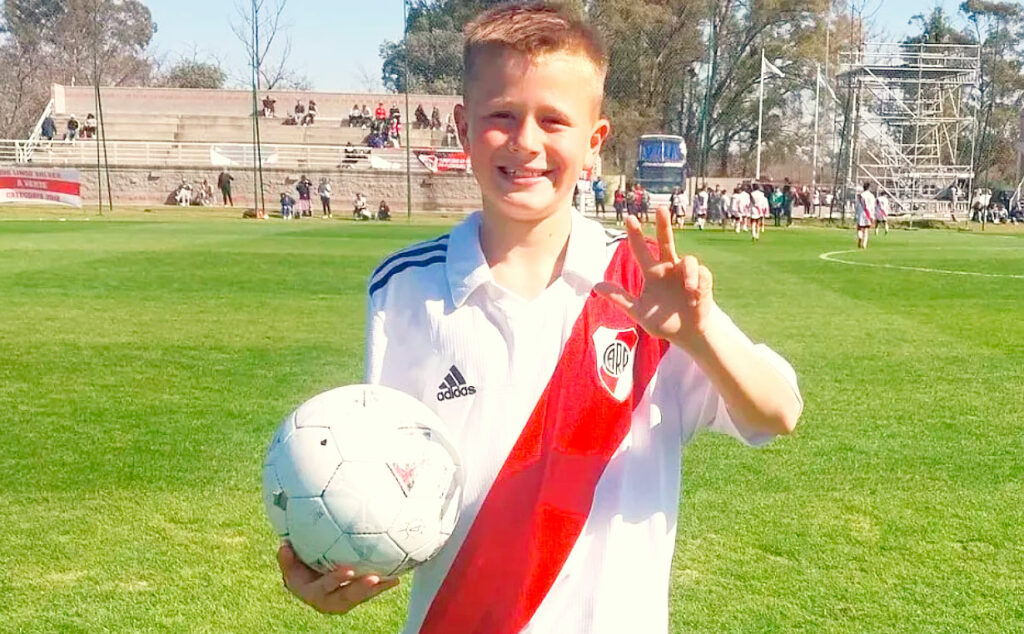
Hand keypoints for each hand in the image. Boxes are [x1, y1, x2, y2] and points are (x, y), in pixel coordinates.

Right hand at [277, 542, 398, 613]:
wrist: (305, 583)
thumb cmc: (297, 568)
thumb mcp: (289, 564)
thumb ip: (287, 558)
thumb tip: (284, 546)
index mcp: (311, 592)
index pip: (323, 587)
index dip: (335, 580)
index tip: (348, 570)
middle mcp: (327, 601)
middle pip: (346, 597)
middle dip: (361, 589)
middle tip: (375, 577)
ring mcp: (342, 601)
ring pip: (360, 597)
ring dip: (376, 589)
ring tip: (391, 580)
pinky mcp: (354, 598)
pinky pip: (369, 594)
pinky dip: (382, 586)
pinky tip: (397, 578)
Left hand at [595, 206, 715, 350]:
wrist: (687, 334)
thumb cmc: (662, 321)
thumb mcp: (638, 311)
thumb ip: (620, 298)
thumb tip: (596, 285)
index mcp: (652, 273)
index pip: (641, 250)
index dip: (634, 235)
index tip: (629, 218)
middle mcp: (669, 268)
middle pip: (667, 241)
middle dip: (664, 224)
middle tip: (660, 208)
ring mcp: (686, 274)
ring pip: (689, 260)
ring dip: (689, 274)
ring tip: (689, 289)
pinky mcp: (703, 282)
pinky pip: (702, 275)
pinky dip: (699, 285)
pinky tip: (695, 298)